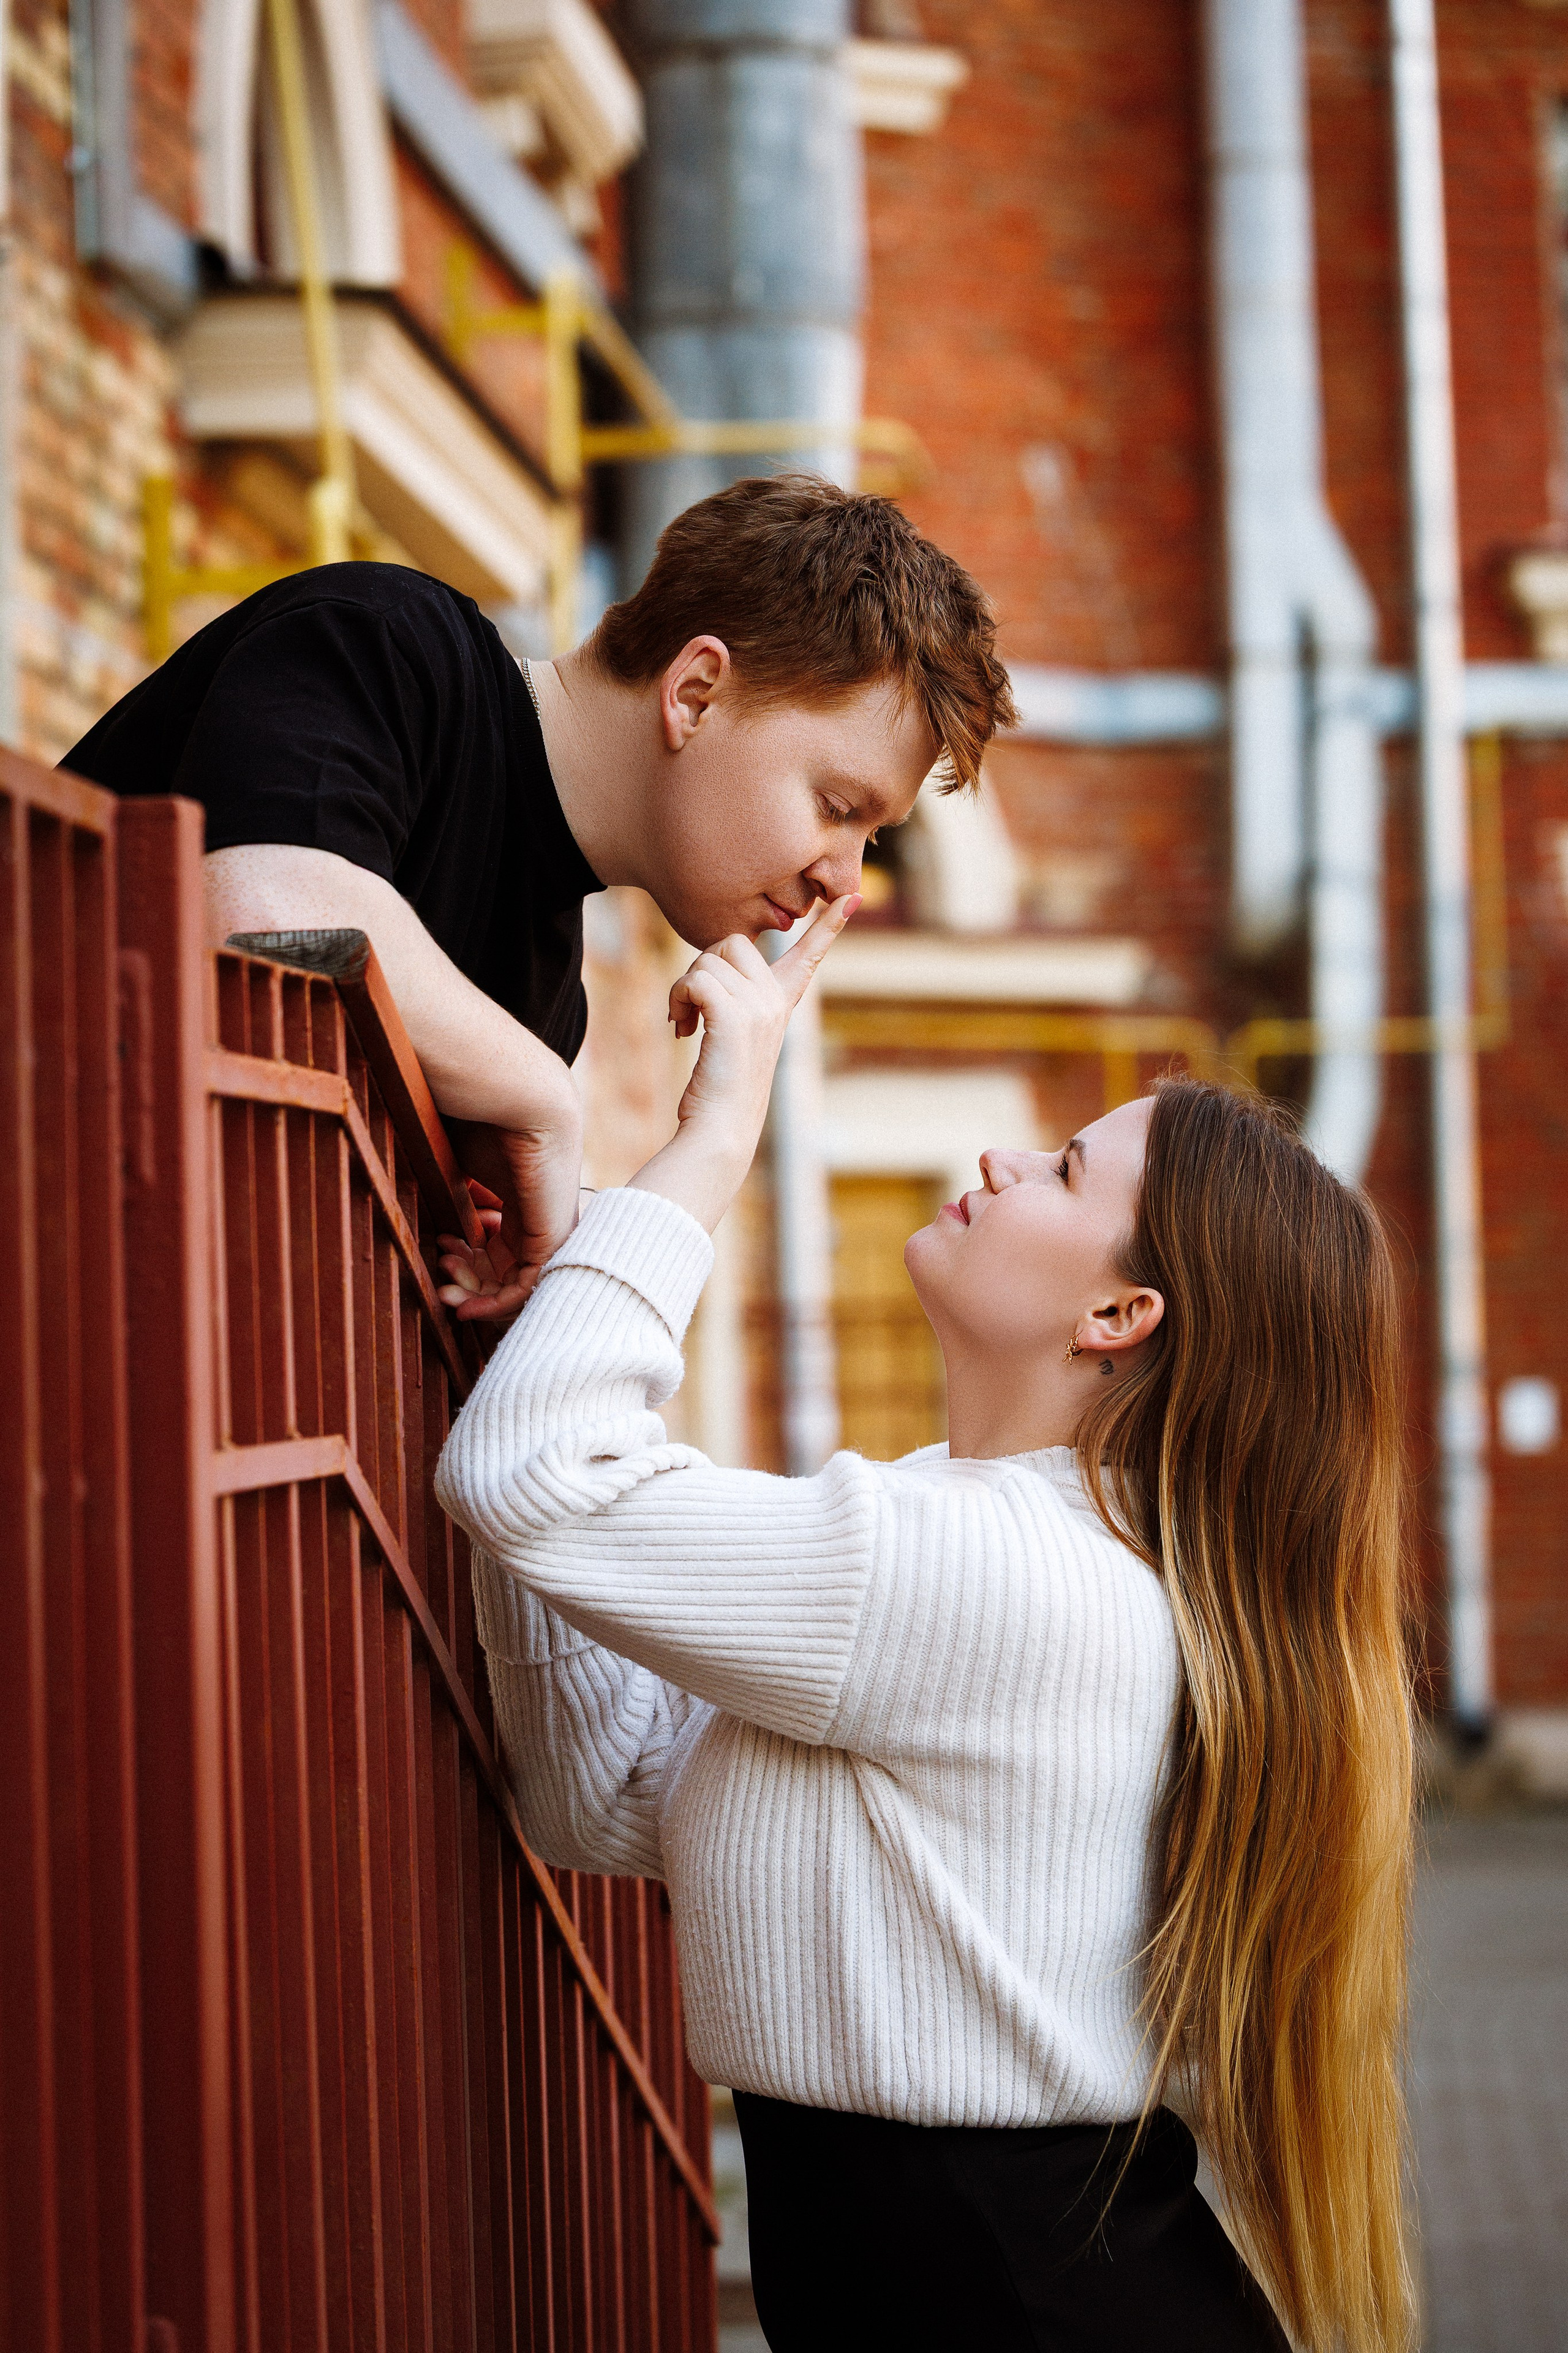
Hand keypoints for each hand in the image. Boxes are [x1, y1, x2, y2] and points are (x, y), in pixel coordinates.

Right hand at [442, 1108, 583, 1321]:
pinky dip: (496, 1304)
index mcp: (524, 1202)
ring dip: (477, 1297)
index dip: (468, 1261)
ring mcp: (550, 1230)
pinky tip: (467, 1306)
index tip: (440, 1254)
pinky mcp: (552, 1239)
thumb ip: (462, 1199)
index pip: (501, 1250)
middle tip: (441, 1280)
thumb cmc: (489, 1120)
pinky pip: (527, 1287)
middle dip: (468, 1283)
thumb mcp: (469, 1168)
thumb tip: (443, 1225)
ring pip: (516, 1284)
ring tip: (447, 1289)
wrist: (522, 1099)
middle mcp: (540, 1219)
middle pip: (506, 1271)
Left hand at [632, 892, 859, 1231]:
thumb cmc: (720, 1093)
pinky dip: (677, 998)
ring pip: (707, 959)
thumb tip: (704, 979)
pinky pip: (695, 978)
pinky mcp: (735, 1017)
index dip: (827, 928)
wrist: (721, 1131)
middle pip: (732, 942)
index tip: (850, 899)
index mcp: (782, 1005)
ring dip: (683, 987)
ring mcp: (759, 1008)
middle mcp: (776, 1002)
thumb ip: (731, 1005)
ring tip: (684, 1022)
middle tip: (691, 1008)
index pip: (808, 957)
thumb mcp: (734, 1041)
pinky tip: (680, 1028)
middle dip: (701, 967)